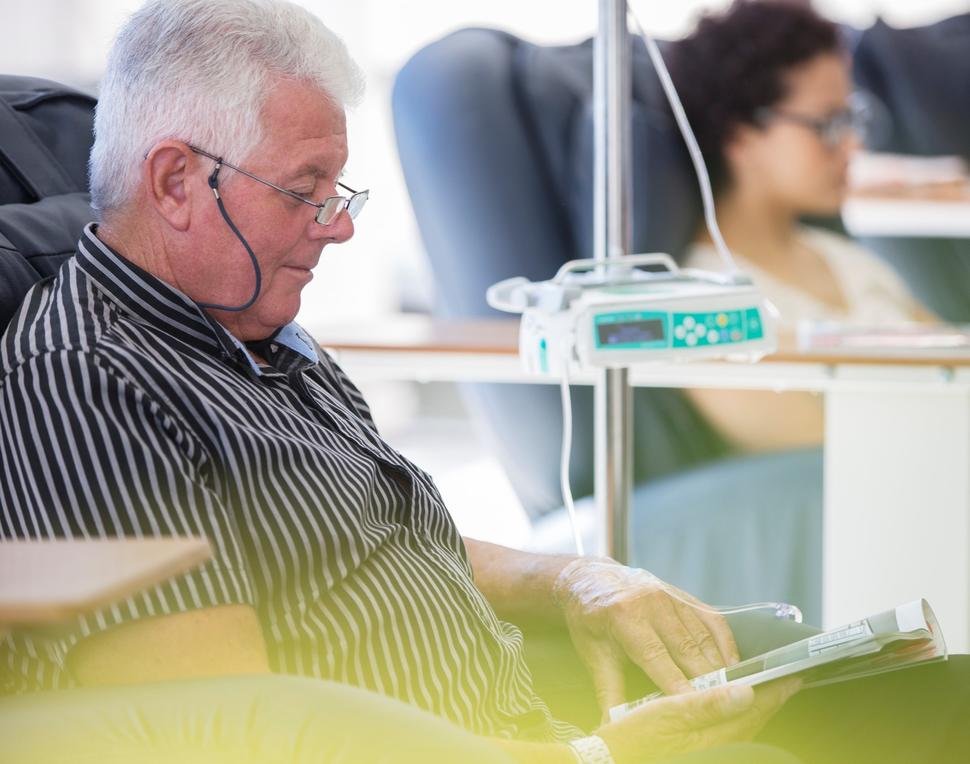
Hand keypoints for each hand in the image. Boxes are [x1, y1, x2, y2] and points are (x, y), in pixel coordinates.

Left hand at [552, 558, 739, 715]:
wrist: (590, 578)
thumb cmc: (589, 619)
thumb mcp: (593, 652)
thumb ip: (608, 689)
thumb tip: (612, 724)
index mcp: (624, 616)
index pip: (655, 656)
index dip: (676, 683)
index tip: (693, 705)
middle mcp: (651, 602)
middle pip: (685, 647)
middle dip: (705, 678)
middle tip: (721, 704)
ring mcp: (670, 595)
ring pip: (702, 634)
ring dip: (718, 663)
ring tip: (731, 689)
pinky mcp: (683, 594)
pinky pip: (710, 617)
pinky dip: (724, 641)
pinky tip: (732, 662)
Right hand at [597, 678, 800, 763]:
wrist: (610, 761)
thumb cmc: (631, 737)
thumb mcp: (665, 714)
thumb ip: (706, 705)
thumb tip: (745, 693)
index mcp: (711, 739)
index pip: (752, 711)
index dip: (774, 691)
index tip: (792, 675)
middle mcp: (714, 748)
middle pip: (752, 721)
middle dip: (771, 699)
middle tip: (788, 679)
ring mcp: (707, 751)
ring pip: (742, 727)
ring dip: (756, 706)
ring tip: (767, 688)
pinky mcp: (697, 750)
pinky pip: (728, 730)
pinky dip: (737, 713)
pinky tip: (732, 704)